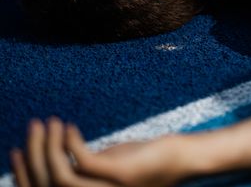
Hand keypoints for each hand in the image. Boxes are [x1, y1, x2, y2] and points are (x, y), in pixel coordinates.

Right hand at [11, 117, 186, 186]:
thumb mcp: (107, 167)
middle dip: (32, 156)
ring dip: (49, 147)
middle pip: (47, 185)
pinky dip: (71, 143)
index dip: (25, 175)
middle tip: (32, 127)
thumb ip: (84, 168)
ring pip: (59, 176)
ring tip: (51, 122)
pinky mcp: (120, 174)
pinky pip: (84, 162)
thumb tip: (58, 153)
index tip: (15, 151)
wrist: (181, 160)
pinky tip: (70, 127)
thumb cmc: (143, 161)